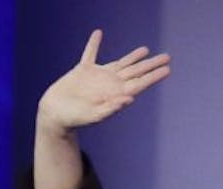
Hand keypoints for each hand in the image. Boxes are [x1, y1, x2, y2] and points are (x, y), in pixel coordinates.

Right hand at [37, 29, 170, 136]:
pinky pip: (89, 54)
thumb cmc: (74, 119)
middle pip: (135, 71)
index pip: (140, 82)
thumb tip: (130, 98)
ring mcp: (97, 76)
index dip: (153, 75)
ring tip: (145, 49)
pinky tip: (98, 34)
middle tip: (166, 57)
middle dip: (151, 64)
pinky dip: (93, 44)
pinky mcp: (82, 70)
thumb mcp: (93, 115)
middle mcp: (110, 84)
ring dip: (133, 56)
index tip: (167, 69)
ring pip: (120, 63)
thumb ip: (111, 108)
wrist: (55, 115)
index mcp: (115, 94)